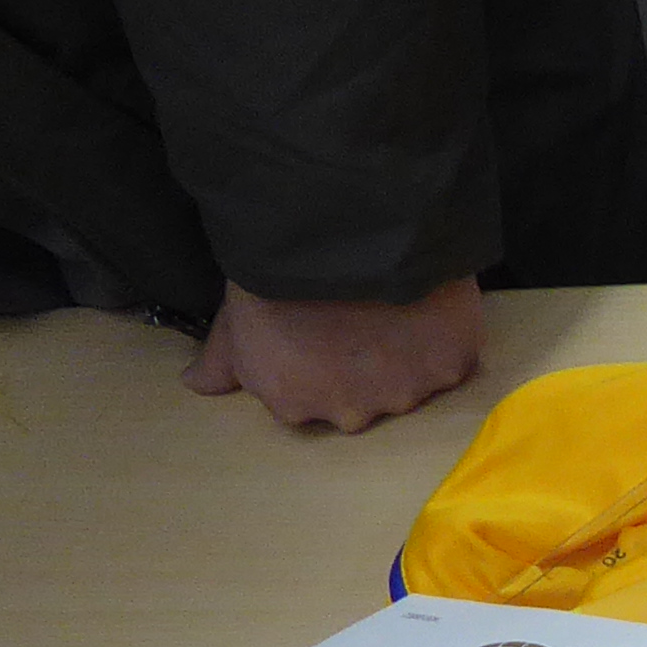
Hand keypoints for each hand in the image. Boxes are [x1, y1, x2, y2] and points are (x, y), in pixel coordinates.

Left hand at [181, 275, 483, 433]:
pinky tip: (430, 303)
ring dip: (407, 353)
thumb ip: (221, 359)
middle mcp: (351, 414)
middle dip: (365, 366)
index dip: (316, 363)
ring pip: (412, 381)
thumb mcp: (235, 316)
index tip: (320, 328)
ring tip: (396, 302)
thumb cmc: (274, 270)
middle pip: (365, 398)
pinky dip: (446, 336)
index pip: (309, 399)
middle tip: (360, 313)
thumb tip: (193, 385)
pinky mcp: (451, 367)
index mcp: (294, 404)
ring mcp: (405, 393)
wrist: (340, 232)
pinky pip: (453, 359)